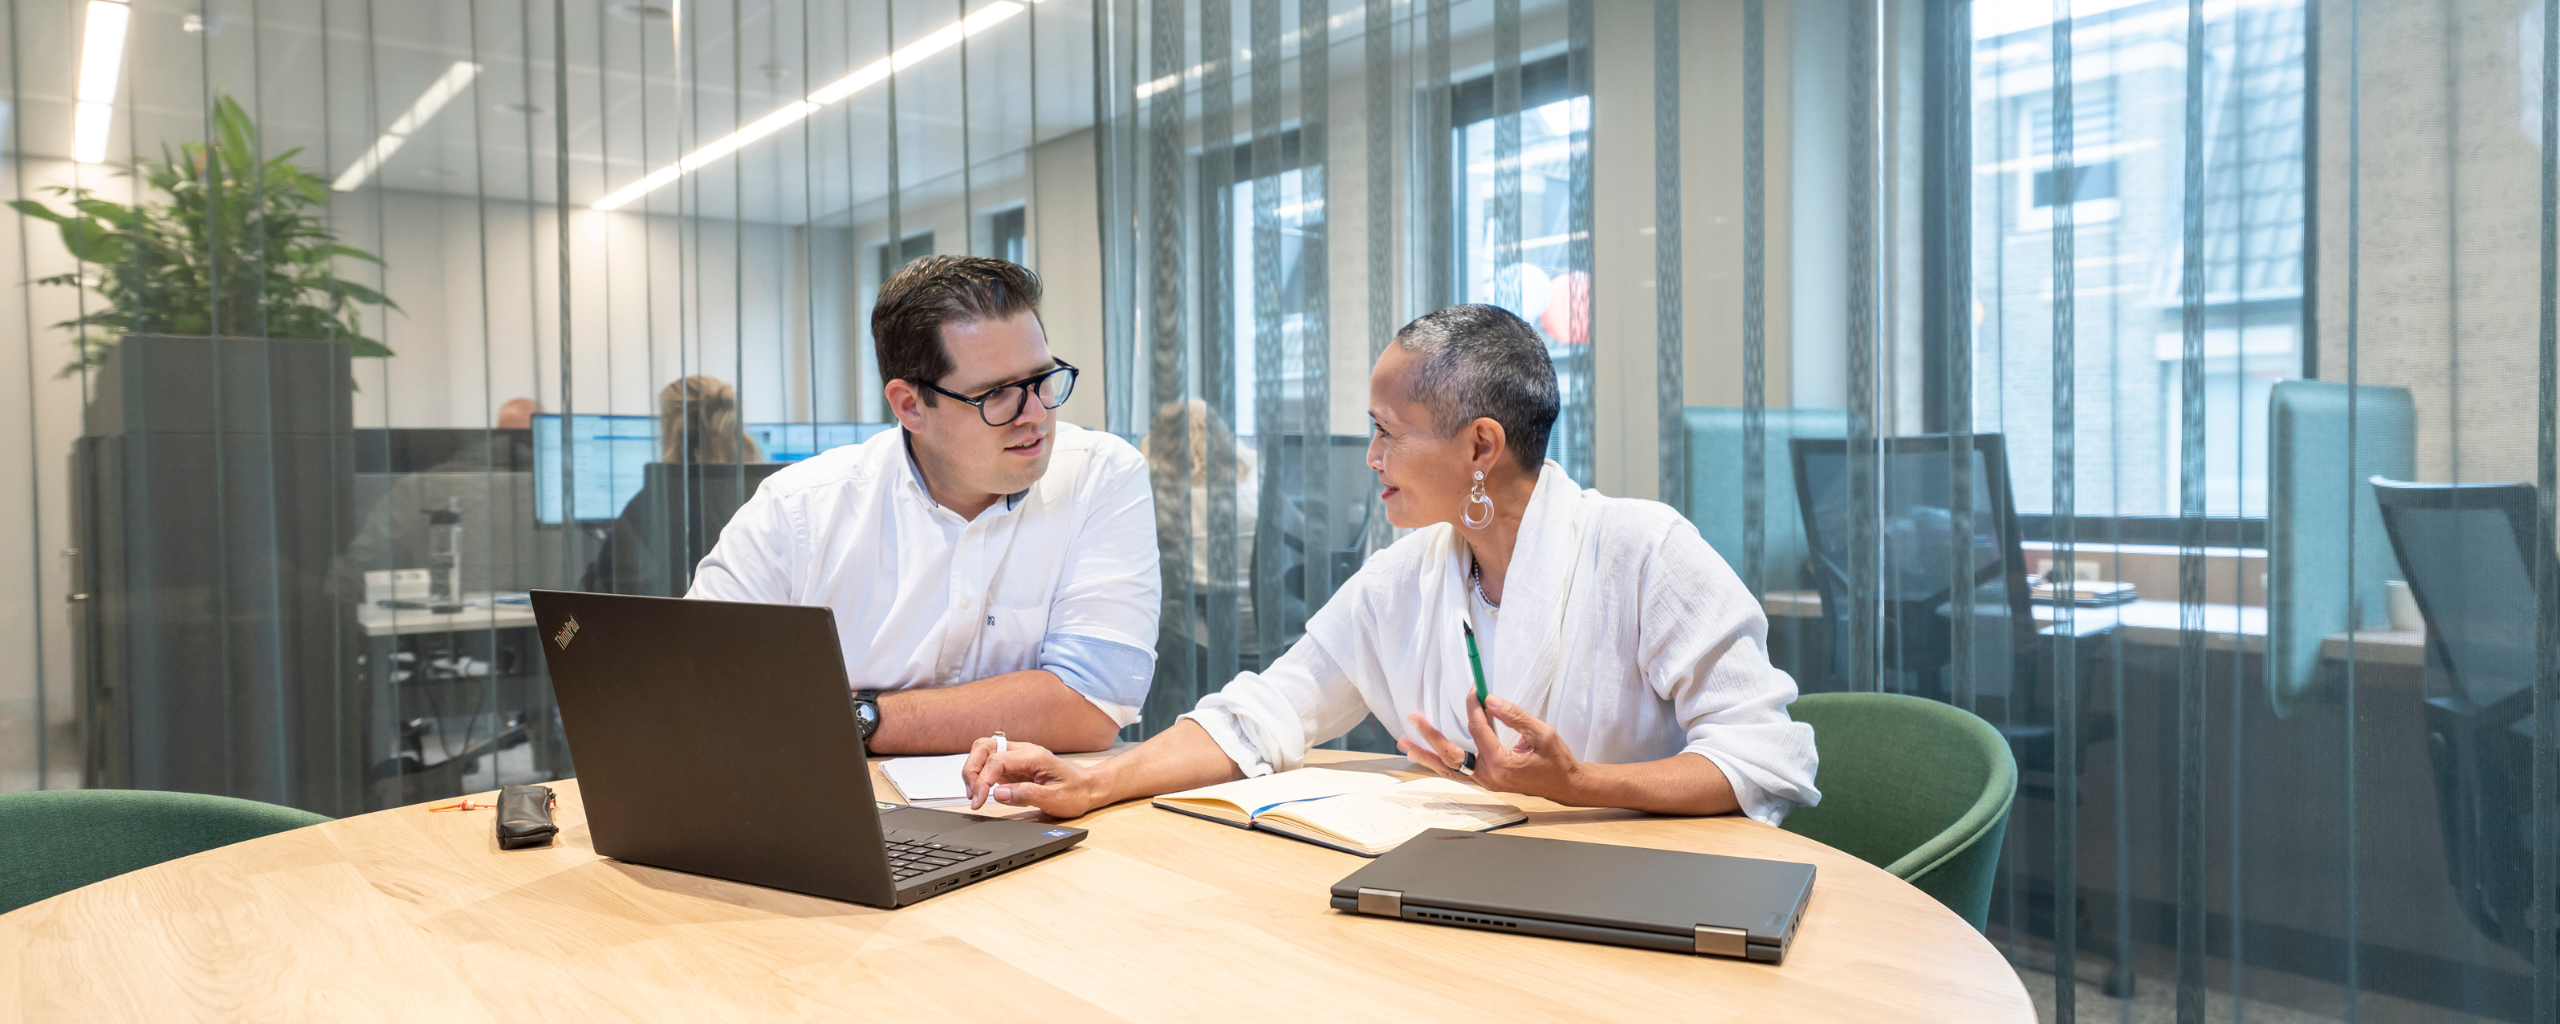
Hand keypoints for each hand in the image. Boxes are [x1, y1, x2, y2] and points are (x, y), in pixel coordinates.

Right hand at [960, 736, 1111, 817]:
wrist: (1086, 789)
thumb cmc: (1074, 792)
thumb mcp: (1055, 798)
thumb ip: (1026, 794)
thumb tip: (998, 793)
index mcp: (1034, 756)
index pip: (997, 760)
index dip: (983, 780)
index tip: (979, 800)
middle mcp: (1022, 752)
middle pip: (984, 746)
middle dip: (971, 769)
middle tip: (972, 795)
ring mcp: (1015, 758)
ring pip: (982, 752)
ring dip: (972, 771)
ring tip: (973, 795)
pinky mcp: (1011, 767)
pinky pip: (987, 764)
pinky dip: (978, 776)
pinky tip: (979, 792)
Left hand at [1397, 695, 1583, 803]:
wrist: (1566, 785)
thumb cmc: (1556, 759)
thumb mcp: (1542, 733)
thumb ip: (1514, 715)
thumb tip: (1489, 700)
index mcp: (1503, 764)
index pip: (1478, 730)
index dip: (1473, 708)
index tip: (1472, 691)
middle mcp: (1489, 776)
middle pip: (1452, 755)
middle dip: (1430, 735)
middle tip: (1413, 718)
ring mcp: (1486, 782)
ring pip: (1449, 769)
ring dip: (1426, 756)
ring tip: (1404, 744)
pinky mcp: (1486, 782)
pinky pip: (1458, 773)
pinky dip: (1441, 764)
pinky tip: (1425, 756)